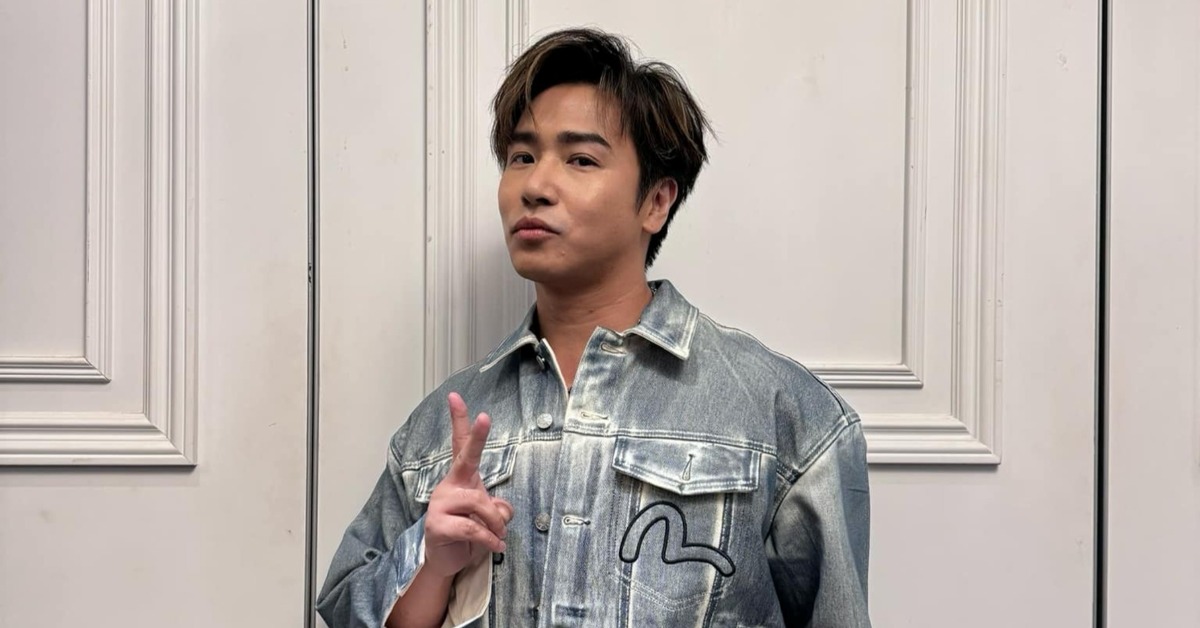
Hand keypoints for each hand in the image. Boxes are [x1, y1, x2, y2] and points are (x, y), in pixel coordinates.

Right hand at [422, 392, 513, 579]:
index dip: (460, 421)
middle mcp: (449, 485)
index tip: (456, 397)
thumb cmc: (469, 532)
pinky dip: (489, 539)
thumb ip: (499, 508)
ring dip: (495, 523)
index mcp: (462, 478)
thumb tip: (500, 510)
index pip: (460, 445)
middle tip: (485, 417)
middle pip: (465, 459)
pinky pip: (471, 527)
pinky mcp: (437, 525)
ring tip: (498, 536)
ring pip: (479, 503)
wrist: (449, 560)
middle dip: (477, 436)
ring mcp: (440, 504)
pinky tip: (495, 546)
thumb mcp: (491, 517)